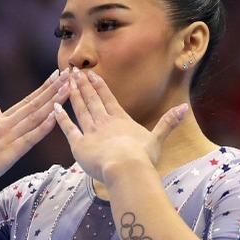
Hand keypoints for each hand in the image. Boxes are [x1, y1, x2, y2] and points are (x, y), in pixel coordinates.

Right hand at [0, 69, 70, 200]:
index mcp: (1, 120)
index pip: (27, 100)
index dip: (43, 88)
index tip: (56, 75)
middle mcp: (6, 124)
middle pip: (35, 104)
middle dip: (53, 89)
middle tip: (69, 74)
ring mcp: (8, 137)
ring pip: (36, 116)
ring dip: (54, 102)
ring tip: (68, 88)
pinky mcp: (10, 152)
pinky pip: (31, 137)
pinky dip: (44, 126)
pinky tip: (57, 116)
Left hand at [52, 68, 186, 183]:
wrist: (126, 168)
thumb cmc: (143, 156)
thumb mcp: (157, 138)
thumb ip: (168, 122)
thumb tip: (185, 108)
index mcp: (121, 120)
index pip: (109, 99)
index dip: (100, 87)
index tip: (92, 74)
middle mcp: (104, 122)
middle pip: (92, 100)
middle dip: (83, 85)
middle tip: (74, 71)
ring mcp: (90, 132)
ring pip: (80, 110)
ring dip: (73, 95)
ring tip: (66, 82)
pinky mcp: (79, 145)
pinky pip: (68, 129)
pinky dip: (61, 118)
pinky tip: (55, 107)